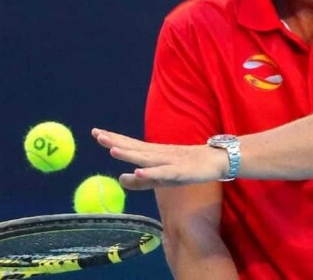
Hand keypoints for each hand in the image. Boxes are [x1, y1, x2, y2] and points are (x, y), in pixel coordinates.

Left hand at [92, 128, 227, 188]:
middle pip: (134, 147)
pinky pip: (163, 173)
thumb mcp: (161, 177)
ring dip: (130, 153)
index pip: (130, 145)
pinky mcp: (180, 172)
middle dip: (116, 141)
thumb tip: (120, 179)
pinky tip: (139, 171)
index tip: (95, 132)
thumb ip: (141, 180)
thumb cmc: (187, 168)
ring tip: (113, 150)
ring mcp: (169, 162)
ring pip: (146, 158)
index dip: (113, 139)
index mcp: (153, 153)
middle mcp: (158, 154)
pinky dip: (151, 171)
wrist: (217, 161)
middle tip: (97, 134)